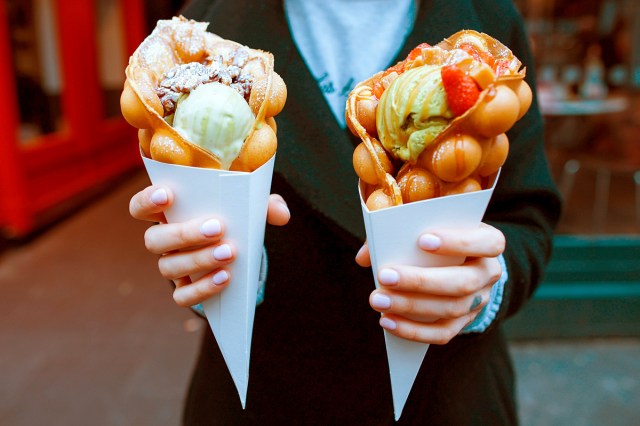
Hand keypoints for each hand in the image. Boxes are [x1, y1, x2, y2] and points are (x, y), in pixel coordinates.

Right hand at [129, 186, 289, 306]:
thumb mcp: (252, 206)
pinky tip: (226, 278)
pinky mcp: (186, 289)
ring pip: (168, 267)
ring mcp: (172, 266)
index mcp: (170, 212)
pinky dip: (203, 288)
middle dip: (184, 234)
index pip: (141, 206)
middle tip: (217, 227)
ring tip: (229, 253)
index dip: (148, 200)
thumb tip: (280, 214)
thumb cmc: (238, 217)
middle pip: (154, 239)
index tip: (168, 195)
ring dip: (198, 260)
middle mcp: (164, 240)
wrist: (241, 248)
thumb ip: (266, 204)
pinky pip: (183, 296)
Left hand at [356, 223, 503, 343]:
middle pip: (462, 282)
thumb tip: (365, 257)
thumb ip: (395, 233)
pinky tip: (387, 321)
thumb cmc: (434, 238)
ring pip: (450, 309)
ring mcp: (479, 301)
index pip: (487, 243)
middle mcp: (488, 273)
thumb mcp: (424, 227)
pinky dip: (413, 330)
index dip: (458, 242)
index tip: (422, 240)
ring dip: (410, 306)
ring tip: (378, 300)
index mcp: (487, 242)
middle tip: (385, 277)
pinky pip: (442, 333)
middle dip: (421, 281)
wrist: (457, 263)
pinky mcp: (464, 322)